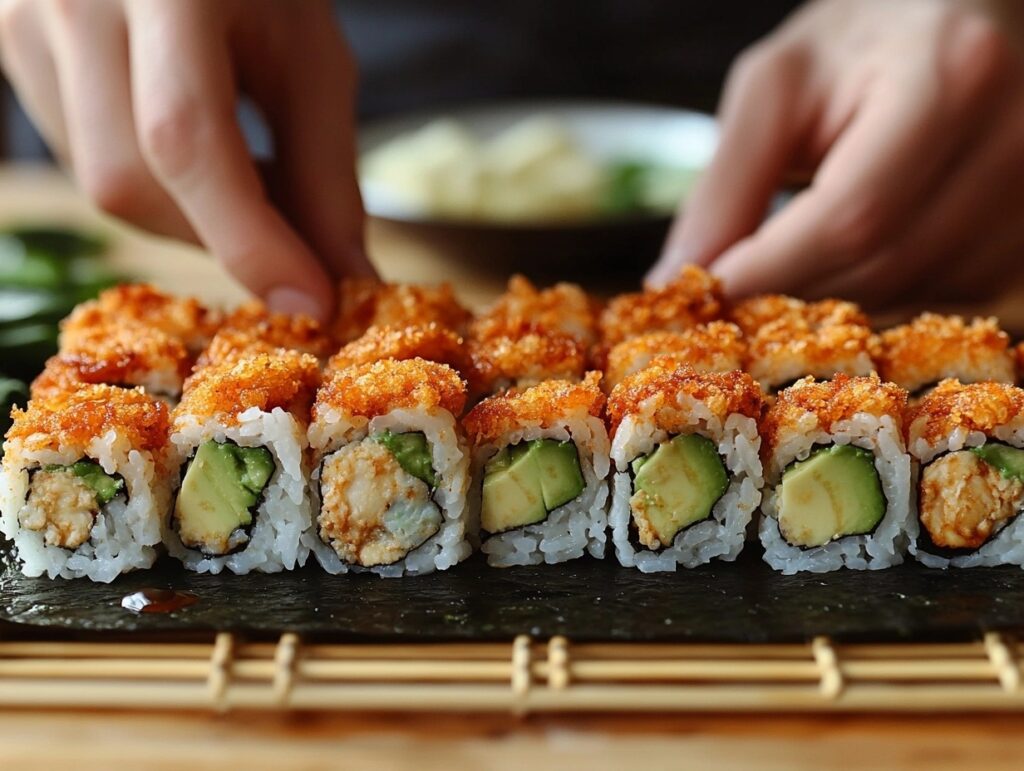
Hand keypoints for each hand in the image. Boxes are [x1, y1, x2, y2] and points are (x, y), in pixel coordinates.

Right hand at [0, 0, 374, 319]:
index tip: (310, 303)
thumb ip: (327, 172)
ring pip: (101, 184)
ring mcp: (21, 22)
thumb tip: (345, 277)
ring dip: (190, 216)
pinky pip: (83, 160)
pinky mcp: (9, 48)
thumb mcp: (311, 57)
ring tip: (248, 177)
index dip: (249, 237)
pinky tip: (193, 155)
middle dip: (222, 234)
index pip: (186, 136)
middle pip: (129, 178)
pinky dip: (153, 187)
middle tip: (292, 236)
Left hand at [650, 0, 1023, 306]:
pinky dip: (888, 288)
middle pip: (884, 263)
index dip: (773, 267)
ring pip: (916, 290)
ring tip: (806, 243)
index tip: (713, 287)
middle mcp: (1016, 134)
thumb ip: (726, 186)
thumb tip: (676, 280)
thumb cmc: (857, 41)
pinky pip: (950, 294)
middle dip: (797, 285)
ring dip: (840, 291)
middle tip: (749, 274)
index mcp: (949, 76)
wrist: (951, 12)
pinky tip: (862, 245)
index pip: (852, 216)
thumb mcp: (775, 89)